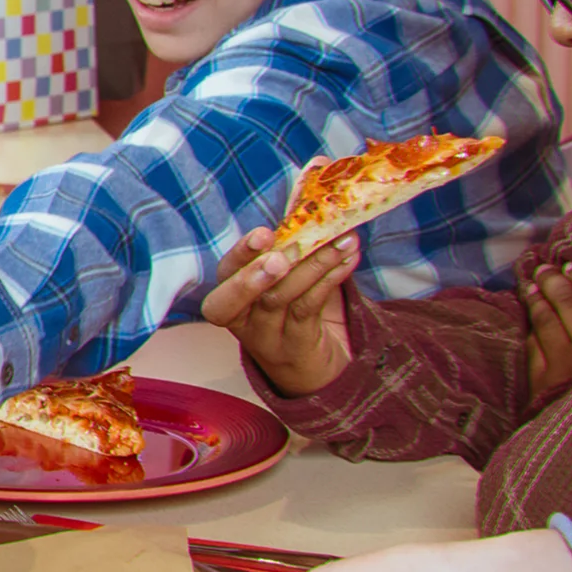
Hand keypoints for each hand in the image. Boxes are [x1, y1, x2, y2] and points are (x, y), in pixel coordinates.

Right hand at [200, 228, 357, 395]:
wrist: (311, 369)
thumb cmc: (292, 313)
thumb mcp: (281, 283)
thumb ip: (286, 250)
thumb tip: (311, 202)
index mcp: (231, 298)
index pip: (224, 277)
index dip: (240, 256)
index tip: (264, 234)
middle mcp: (242, 320)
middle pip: (235, 301)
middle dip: (255, 273)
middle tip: (282, 254)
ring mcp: (268, 337)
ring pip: (281, 300)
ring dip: (313, 265)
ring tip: (341, 240)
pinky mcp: (297, 346)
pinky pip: (310, 309)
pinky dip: (331, 278)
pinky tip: (348, 258)